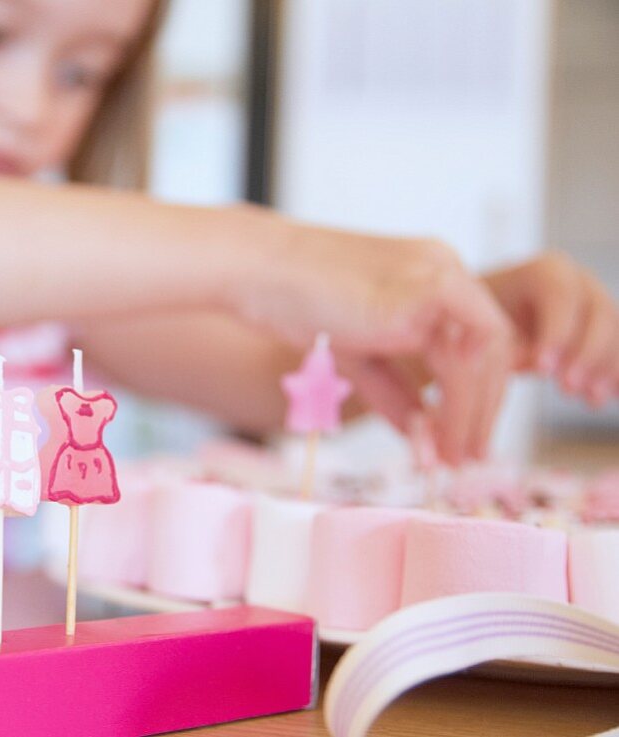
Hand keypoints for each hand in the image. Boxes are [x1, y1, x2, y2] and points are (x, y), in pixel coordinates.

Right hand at [235, 223, 514, 464]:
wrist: (256, 268)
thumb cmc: (290, 298)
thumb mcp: (354, 349)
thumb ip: (392, 387)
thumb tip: (421, 435)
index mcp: (428, 273)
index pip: (476, 337)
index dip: (476, 391)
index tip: (462, 434)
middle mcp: (445, 268)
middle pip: (495, 347)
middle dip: (485, 410)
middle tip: (471, 456)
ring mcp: (440, 277)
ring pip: (487, 357)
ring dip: (473, 416)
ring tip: (455, 459)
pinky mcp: (427, 293)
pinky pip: (463, 362)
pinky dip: (457, 408)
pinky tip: (436, 440)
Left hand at [484, 252, 618, 407]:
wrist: (491, 320)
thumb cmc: (481, 320)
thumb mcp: (484, 327)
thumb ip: (507, 343)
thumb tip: (532, 362)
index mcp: (545, 271)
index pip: (561, 295)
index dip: (558, 332)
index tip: (543, 369)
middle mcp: (580, 281)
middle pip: (599, 313)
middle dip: (587, 354)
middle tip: (567, 388)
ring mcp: (598, 302)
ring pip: (616, 333)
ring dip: (606, 368)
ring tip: (589, 400)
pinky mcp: (606, 327)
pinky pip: (618, 349)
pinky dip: (614, 375)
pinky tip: (600, 400)